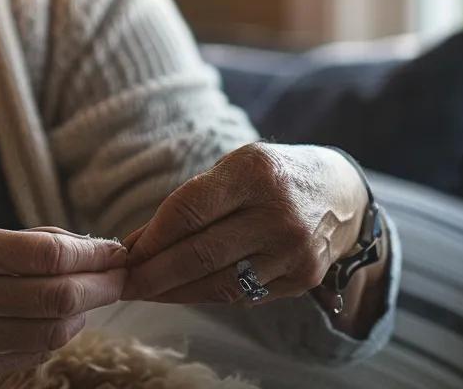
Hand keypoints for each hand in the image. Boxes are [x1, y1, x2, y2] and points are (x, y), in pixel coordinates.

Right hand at [0, 224, 126, 382]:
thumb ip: (17, 241)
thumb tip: (79, 246)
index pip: (48, 256)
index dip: (91, 253)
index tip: (115, 247)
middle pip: (59, 296)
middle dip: (102, 284)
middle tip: (124, 272)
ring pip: (53, 330)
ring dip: (86, 311)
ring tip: (99, 293)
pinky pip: (31, 353)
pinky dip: (59, 335)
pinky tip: (67, 318)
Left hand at [120, 142, 368, 305]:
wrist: (340, 195)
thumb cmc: (269, 175)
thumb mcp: (232, 168)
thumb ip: (189, 203)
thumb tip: (137, 243)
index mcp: (254, 174)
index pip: (189, 211)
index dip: (152, 236)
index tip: (124, 253)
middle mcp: (277, 215)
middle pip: (201, 253)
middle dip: (155, 273)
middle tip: (122, 282)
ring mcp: (293, 252)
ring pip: (220, 283)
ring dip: (174, 292)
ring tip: (144, 292)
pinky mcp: (302, 280)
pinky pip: (243, 295)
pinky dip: (205, 295)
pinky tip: (180, 293)